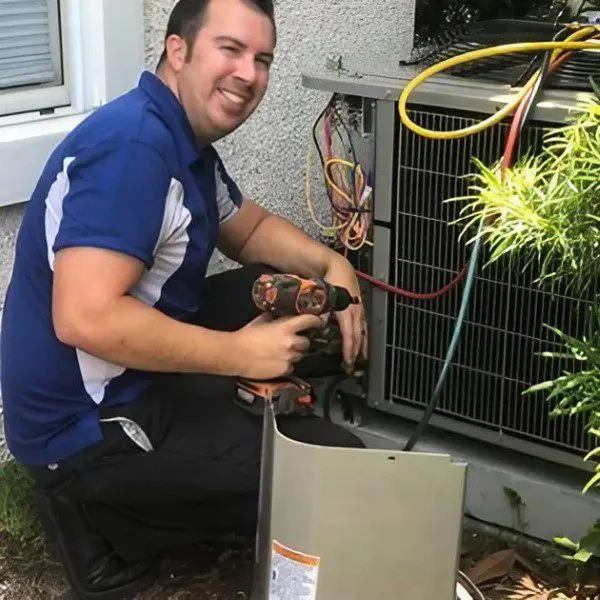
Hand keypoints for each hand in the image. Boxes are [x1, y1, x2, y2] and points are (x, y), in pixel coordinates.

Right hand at [233, 312, 323, 379]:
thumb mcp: (261, 321)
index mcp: (286, 328)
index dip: (316, 321)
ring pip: (299, 355)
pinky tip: (275, 362)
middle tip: (291, 341)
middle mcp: (291, 343)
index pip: (309, 321)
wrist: (236, 354)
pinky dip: (286, 364)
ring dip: (293, 353)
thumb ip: (273, 319)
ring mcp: (289, 358)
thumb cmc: (246, 335)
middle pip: (306, 342)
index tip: (318, 321)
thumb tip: (277, 318)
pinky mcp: (284, 370)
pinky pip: (291, 366)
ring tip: (280, 353)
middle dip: (300, 342)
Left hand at [324, 256, 367, 371]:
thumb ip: (322, 310)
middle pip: (358, 335)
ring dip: (362, 345)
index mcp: (347, 310)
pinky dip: (364, 335)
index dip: (349, 349)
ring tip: (362, 358)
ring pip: (362, 331)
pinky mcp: (360, 307)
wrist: (338, 266)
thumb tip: (322, 324)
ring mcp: (359, 309)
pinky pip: (363, 325)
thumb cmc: (329, 281)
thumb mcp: (323, 295)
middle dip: (356, 351)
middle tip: (353, 366)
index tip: (348, 361)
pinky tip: (363, 342)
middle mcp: (356, 311)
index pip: (349, 334)